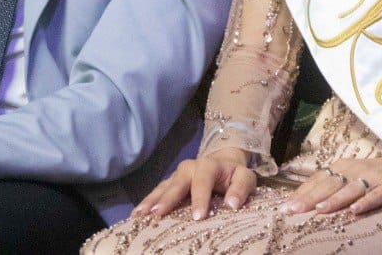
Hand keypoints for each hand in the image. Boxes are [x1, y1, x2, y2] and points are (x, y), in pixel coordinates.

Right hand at [132, 147, 256, 220]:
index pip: (203, 180)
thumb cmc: (234, 175)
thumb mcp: (245, 178)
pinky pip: (156, 192)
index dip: (200, 198)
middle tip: (157, 215)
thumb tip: (232, 205)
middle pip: (177, 183)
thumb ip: (241, 189)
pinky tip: (136, 215)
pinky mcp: (169, 183)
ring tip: (139, 216)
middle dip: (167, 199)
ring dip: (151, 201)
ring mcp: (177, 175)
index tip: (198, 217)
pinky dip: (146, 203)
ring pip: (162, 188)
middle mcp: (190, 168)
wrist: (223, 163)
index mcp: (209, 165)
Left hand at [282, 156, 381, 216]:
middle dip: (311, 198)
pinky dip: (365, 202)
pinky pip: (376, 196)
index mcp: (341, 167)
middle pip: (330, 184)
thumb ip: (329, 186)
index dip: (301, 193)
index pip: (318, 180)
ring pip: (350, 189)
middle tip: (294, 211)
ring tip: (319, 210)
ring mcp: (372, 178)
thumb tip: (302, 201)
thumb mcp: (349, 177)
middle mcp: (354, 170)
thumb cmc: (372, 176)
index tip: (285, 207)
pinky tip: (355, 211)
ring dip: (334, 200)